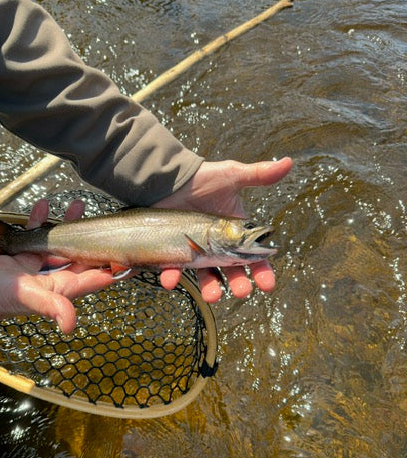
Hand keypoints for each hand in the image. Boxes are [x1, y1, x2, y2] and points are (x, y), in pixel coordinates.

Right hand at [0, 199, 113, 332]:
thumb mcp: (32, 299)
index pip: (97, 276)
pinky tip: (43, 205)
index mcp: (66, 287)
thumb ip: (54, 307)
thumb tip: (70, 325)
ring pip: (62, 239)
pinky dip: (40, 219)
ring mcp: (41, 262)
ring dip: (69, 222)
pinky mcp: (24, 252)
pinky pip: (36, 232)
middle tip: (107, 220)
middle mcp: (57, 275)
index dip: (115, 267)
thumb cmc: (3, 298)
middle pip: (83, 254)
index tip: (134, 254)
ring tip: (77, 204)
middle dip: (96, 238)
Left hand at [154, 157, 291, 301]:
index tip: (267, 285)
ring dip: (211, 288)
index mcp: (235, 233)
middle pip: (232, 271)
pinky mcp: (175, 252)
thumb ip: (258, 174)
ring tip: (213, 296)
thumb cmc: (203, 179)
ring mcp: (196, 251)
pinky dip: (172, 276)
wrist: (169, 179)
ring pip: (206, 276)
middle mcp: (218, 246)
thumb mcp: (232, 175)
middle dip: (239, 284)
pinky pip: (174, 269)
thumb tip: (288, 162)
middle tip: (242, 292)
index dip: (262, 272)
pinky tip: (171, 280)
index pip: (254, 257)